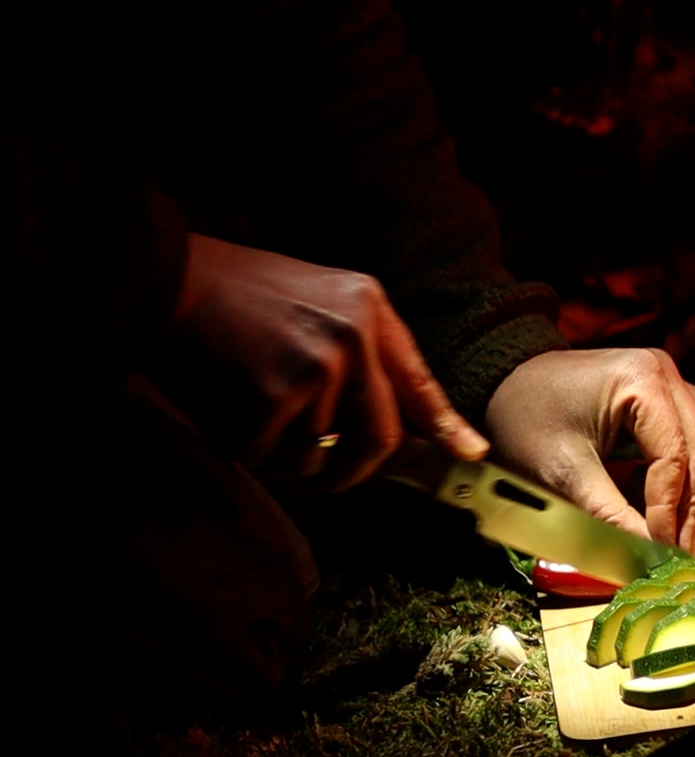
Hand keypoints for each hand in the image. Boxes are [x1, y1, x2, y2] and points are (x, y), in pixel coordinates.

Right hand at [151, 234, 488, 485]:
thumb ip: (359, 350)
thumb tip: (396, 418)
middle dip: (354, 470)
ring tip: (250, 406)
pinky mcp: (273, 401)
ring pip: (316, 456)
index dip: (444, 427)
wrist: (162, 280)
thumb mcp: (317, 299)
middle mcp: (353, 340)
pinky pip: (270, 457)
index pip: (419, 383)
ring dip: (283, 452)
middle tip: (331, 476)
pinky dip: (246, 447)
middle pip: (379, 439)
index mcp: (368, 309)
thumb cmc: (234, 293)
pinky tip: (225, 407)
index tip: (470, 454)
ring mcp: (316, 372)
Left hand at [483, 348, 694, 550]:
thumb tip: (646, 560)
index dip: (671, 509)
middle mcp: (665, 373)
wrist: (504, 382)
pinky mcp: (669, 392)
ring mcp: (670, 379)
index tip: (664, 550)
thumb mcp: (562, 472)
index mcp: (639, 381)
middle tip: (688, 550)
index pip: (673, 455)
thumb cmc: (526, 420)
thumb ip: (609, 515)